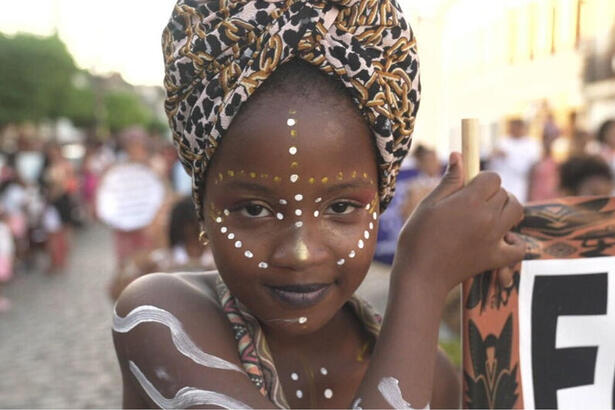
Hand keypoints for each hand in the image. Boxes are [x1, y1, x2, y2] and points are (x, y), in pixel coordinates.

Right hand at [392, 152, 524, 294]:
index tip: (468, 186)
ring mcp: (494, 239)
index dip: (481, 178)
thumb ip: (449, 180)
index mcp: (470, 201)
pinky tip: (502, 238)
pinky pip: (519, 247)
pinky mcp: (495, 258)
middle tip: (472, 202)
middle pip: (504, 193)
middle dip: (492, 192)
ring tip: (488, 214)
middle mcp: (488, 218)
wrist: (420, 274)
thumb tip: (459, 155)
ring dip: (506, 208)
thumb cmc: (418, 236)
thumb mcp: (429, 204)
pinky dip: (515, 242)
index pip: (492, 177)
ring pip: (516, 211)